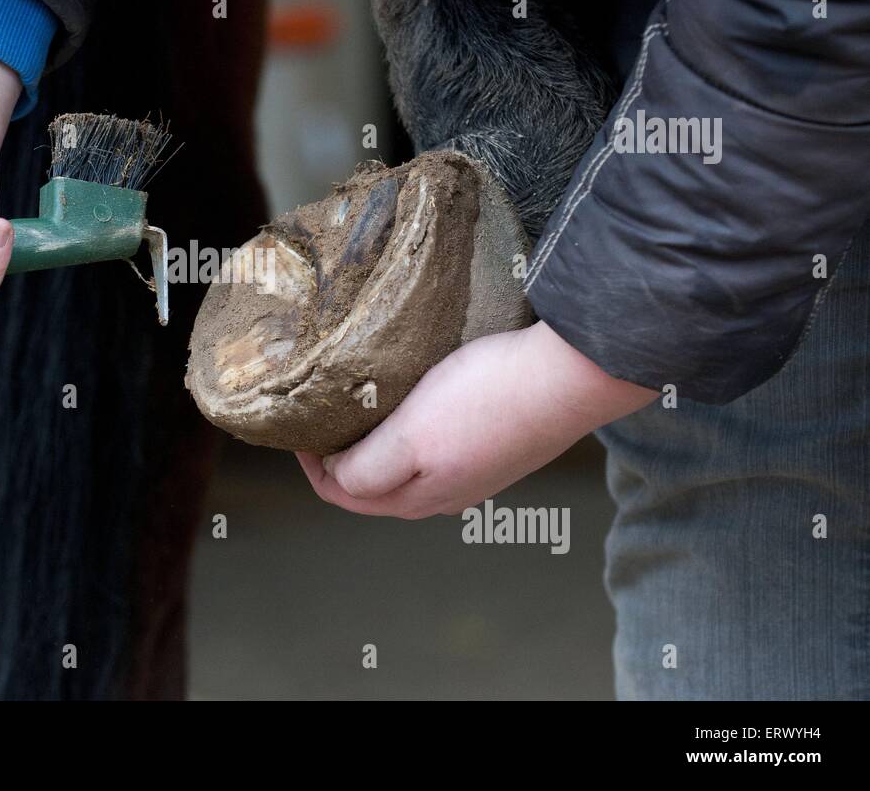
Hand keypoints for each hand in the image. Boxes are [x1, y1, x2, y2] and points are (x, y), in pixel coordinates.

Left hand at [296, 321, 656, 518]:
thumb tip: (336, 479)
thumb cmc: (488, 399)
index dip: (312, 467)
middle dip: (338, 463)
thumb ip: (368, 468)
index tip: (296, 430)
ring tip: (355, 416)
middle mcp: (448, 492)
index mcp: (421, 494)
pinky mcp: (499, 444)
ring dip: (373, 453)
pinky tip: (411, 411)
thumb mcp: (410, 437)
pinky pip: (438, 453)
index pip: (345, 495)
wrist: (573, 374)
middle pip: (374, 490)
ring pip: (407, 472)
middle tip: (317, 424)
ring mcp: (477, 470)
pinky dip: (408, 441)